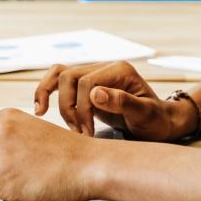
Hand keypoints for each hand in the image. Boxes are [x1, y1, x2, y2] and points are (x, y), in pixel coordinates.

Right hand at [33, 60, 191, 140]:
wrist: (160, 122)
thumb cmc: (156, 120)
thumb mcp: (145, 114)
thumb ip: (123, 102)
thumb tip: (95, 94)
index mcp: (119, 70)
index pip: (86, 82)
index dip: (81, 108)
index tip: (88, 133)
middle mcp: (104, 67)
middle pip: (69, 77)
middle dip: (69, 107)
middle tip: (80, 132)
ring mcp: (94, 74)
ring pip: (59, 75)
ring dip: (55, 100)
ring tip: (56, 120)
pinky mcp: (86, 86)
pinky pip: (59, 81)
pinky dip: (46, 91)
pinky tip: (40, 109)